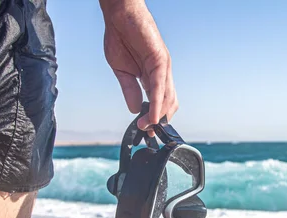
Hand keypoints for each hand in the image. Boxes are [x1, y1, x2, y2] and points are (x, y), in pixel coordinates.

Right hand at [101, 0, 177, 135]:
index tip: (146, 133)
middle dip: (158, 121)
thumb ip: (129, 90)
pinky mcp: (160, 60)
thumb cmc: (120, 38)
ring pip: (167, 98)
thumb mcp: (122, 70)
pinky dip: (156, 103)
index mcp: (153, 76)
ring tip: (147, 128)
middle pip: (168, 104)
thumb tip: (134, 109)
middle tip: (147, 134)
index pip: (159, 103)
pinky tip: (151, 115)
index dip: (154, 118)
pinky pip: (160, 86)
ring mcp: (163, 67)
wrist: (118, 15)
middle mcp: (162, 73)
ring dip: (157, 116)